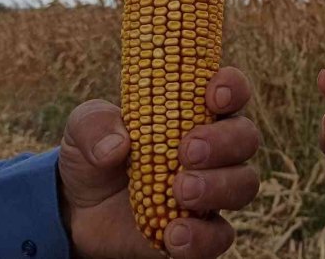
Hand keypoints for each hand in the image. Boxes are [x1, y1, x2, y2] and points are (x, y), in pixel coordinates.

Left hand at [59, 67, 260, 257]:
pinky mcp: (202, 231)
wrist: (78, 209)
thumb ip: (95, 124)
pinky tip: (174, 234)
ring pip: (244, 184)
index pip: (231, 92)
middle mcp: (214, 149)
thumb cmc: (95, 152)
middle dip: (224, 142)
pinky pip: (221, 236)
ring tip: (180, 192)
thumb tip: (117, 146)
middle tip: (187, 151)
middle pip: (246, 137)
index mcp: (195, 111)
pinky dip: (203, 237)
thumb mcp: (83, 128)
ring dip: (218, 186)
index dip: (232, 88)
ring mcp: (212, 191)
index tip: (213, 96)